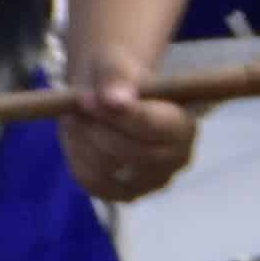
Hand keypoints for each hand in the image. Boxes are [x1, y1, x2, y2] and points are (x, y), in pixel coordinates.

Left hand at [57, 52, 200, 203]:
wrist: (107, 97)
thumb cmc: (118, 79)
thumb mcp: (115, 66)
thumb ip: (116, 78)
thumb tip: (115, 99)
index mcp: (184, 126)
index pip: (154, 128)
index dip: (120, 115)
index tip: (87, 98)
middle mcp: (176, 159)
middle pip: (132, 153)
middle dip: (97, 127)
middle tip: (77, 102)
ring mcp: (152, 181)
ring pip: (108, 169)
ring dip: (83, 140)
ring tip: (75, 114)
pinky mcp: (125, 194)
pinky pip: (93, 182)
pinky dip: (77, 157)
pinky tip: (77, 136)